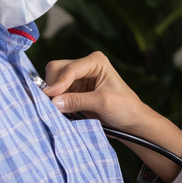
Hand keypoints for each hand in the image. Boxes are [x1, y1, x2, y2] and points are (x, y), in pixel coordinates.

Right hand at [42, 51, 157, 134]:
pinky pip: (57, 93)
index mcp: (95, 61)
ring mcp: (78, 78)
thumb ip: (77, 100)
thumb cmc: (125, 107)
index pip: (69, 68)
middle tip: (51, 104)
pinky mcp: (74, 91)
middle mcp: (85, 66)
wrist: (132, 121)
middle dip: (52, 87)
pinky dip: (55, 101)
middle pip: (57, 70)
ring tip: (55, 109)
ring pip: (53, 82)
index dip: (58, 83)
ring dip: (52, 95)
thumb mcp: (102, 102)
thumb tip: (53, 102)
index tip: (49, 97)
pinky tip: (58, 110)